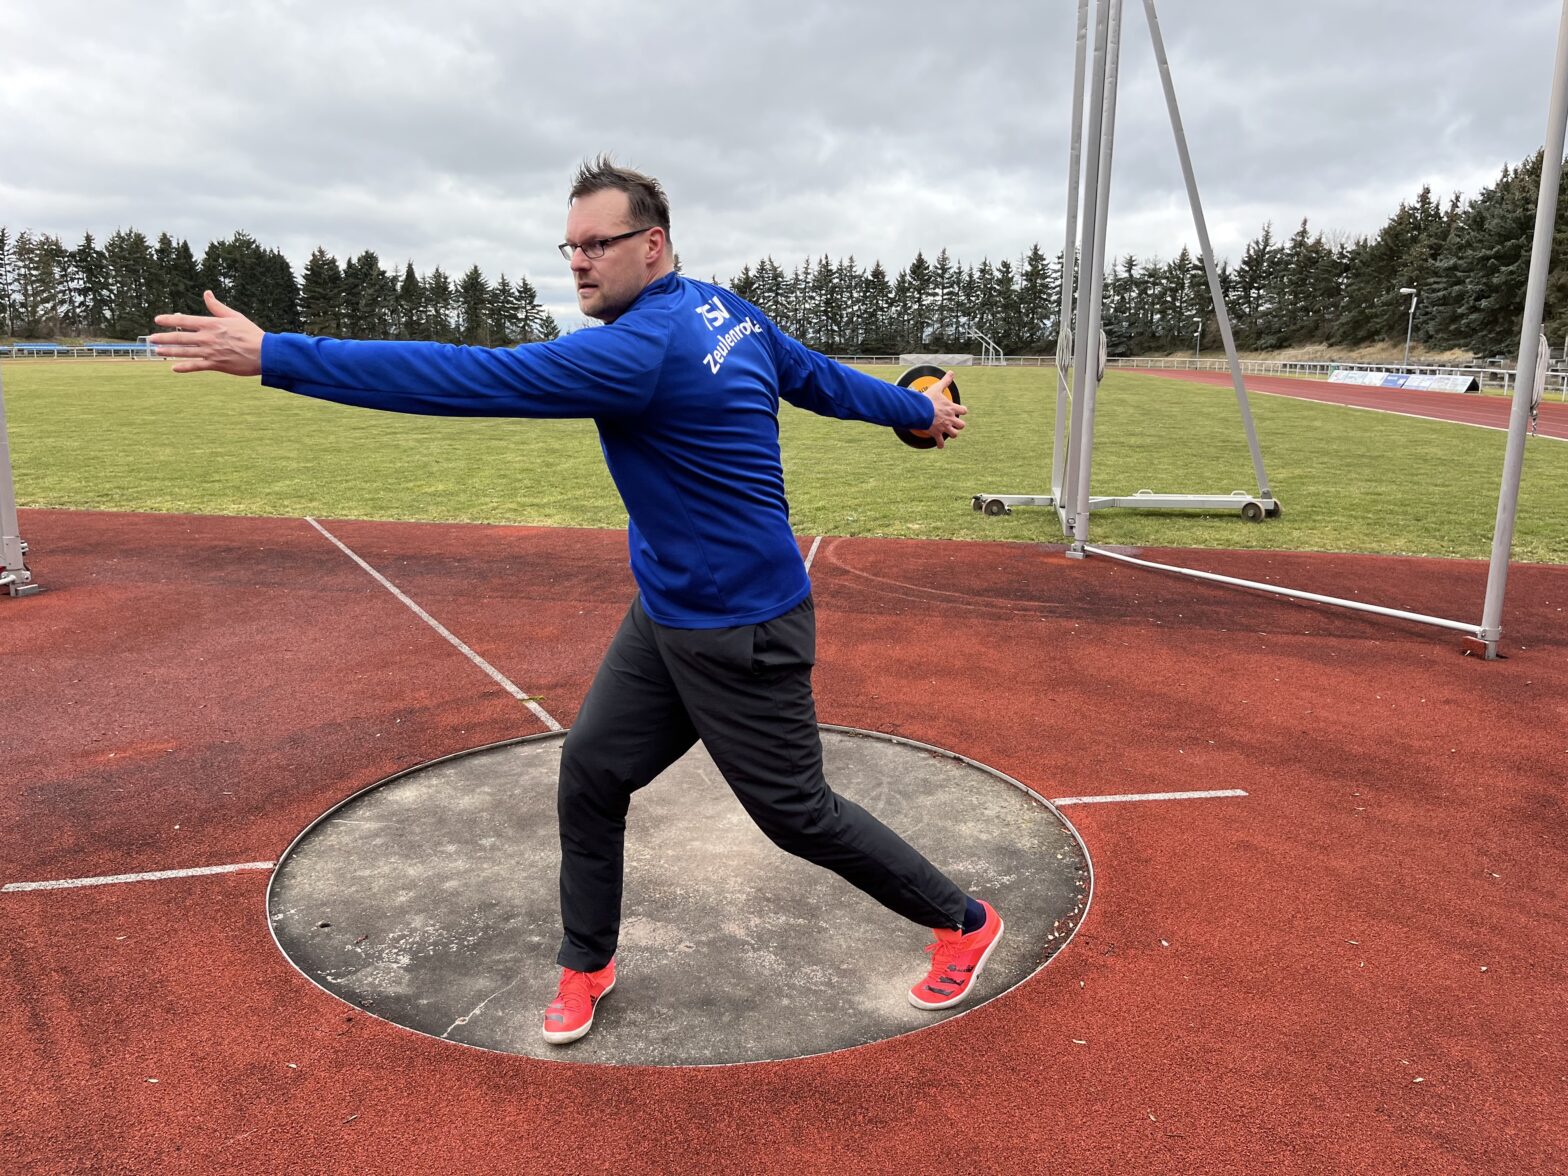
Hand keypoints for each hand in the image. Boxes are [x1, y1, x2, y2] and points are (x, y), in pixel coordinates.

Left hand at [148, 291, 264, 375]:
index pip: (185, 320)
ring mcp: (211, 352)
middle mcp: (208, 338)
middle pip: (181, 337)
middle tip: (151, 338)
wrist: (265, 353)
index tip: (157, 319)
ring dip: (169, 351)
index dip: (169, 319)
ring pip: (185, 351)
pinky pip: (196, 366)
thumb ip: (217, 306)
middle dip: (164, 337)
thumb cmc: (251, 333)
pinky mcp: (216, 364)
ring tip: (157, 350)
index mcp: (212, 324)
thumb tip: (206, 294)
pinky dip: (184, 367)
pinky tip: (174, 368)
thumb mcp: (234, 316)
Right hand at [921, 371, 967, 447]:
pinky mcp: (937, 433)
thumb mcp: (938, 388)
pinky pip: (941, 443)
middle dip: (959, 424)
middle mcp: (950, 419)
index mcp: (952, 408)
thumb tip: (951, 372)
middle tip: (954, 423)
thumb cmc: (928, 399)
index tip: (959, 410)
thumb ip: (945, 381)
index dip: (962, 410)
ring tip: (949, 432)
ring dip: (952, 434)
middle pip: (962, 425)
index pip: (964, 411)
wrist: (920, 410)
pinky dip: (940, 444)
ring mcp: (944, 427)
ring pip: (954, 434)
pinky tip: (940, 445)